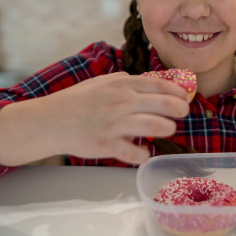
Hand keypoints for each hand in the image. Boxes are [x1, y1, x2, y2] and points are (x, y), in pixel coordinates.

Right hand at [0, 72, 189, 165]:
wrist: (50, 121)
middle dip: (179, 110)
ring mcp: (114, 124)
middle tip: (182, 114)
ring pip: (154, 126)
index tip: (185, 98)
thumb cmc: (75, 101)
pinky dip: (143, 154)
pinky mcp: (106, 145)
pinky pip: (134, 153)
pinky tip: (144, 153)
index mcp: (121, 84)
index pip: (159, 84)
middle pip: (163, 105)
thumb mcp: (99, 82)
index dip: (177, 92)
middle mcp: (121, 102)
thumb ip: (123, 80)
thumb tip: (144, 81)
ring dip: (166, 129)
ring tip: (167, 130)